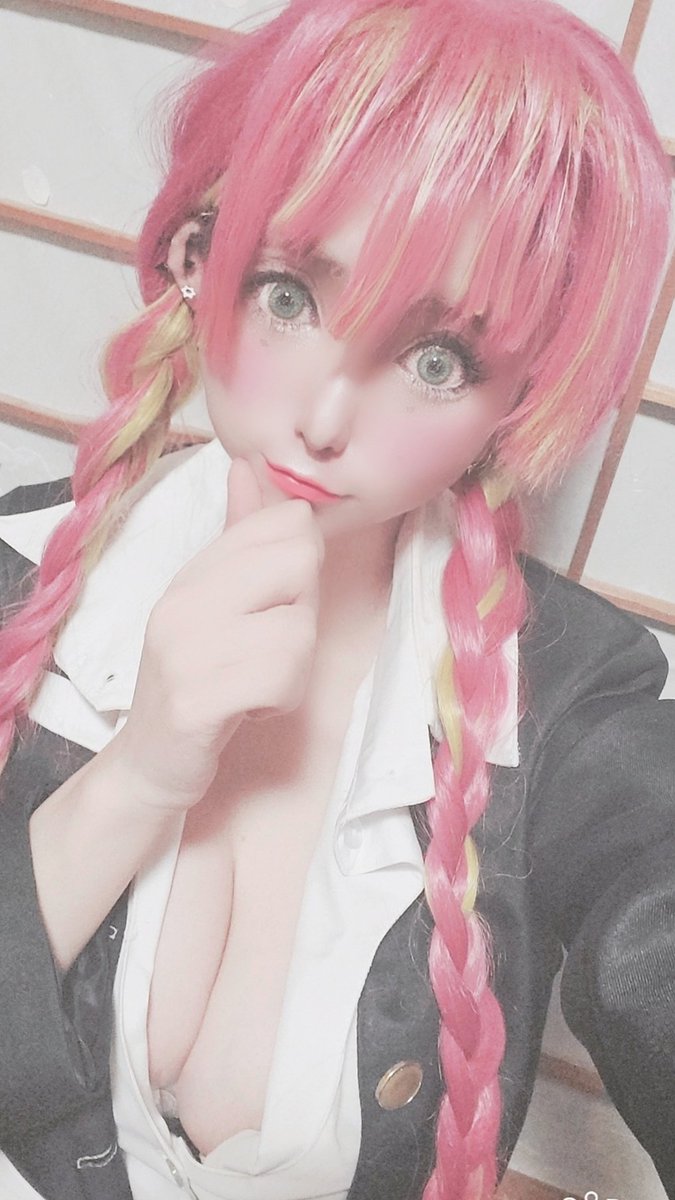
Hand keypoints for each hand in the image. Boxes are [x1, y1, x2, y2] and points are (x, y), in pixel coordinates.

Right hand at [110, 457, 323, 810]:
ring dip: (294, 669)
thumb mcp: (216, 602)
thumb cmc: (198, 680)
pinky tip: (252, 708)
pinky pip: (282, 676)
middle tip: (269, 646)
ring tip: (258, 683)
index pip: (283, 521)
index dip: (303, 562)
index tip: (278, 603)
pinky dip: (282, 699)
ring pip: (298, 628)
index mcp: (194, 573)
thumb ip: (240, 536)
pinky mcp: (195, 700)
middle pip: (299, 560)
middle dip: (303, 612)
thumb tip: (249, 465)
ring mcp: (184, 650)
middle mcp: (183, 601)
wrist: (150, 765)